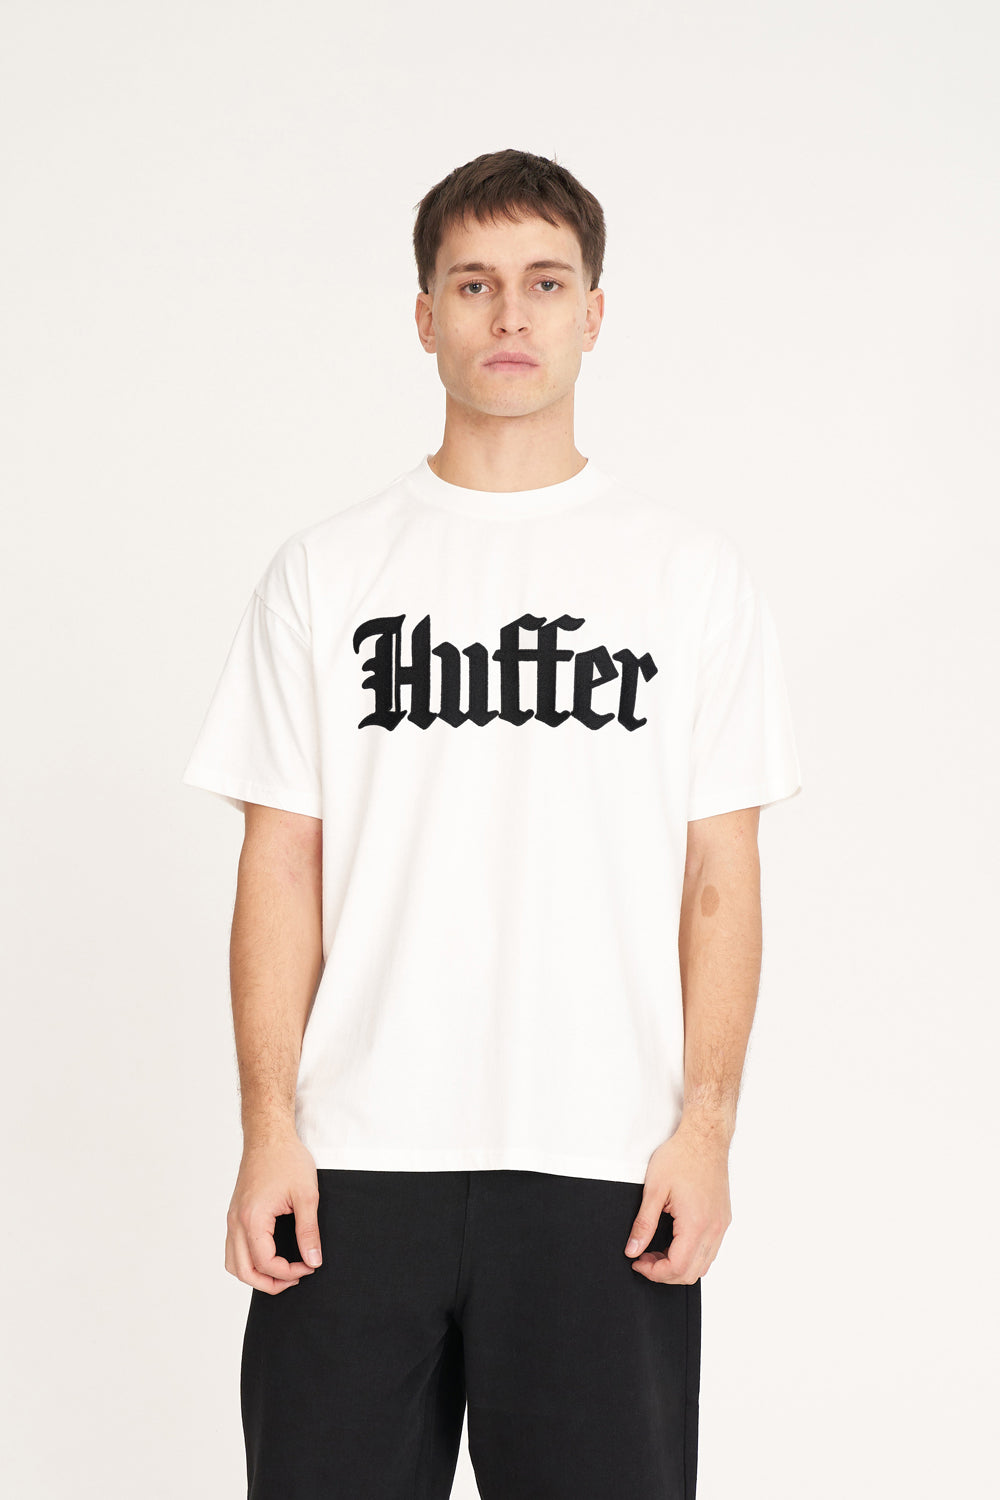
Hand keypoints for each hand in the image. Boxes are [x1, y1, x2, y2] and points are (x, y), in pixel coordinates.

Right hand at [225, 1132, 322, 1294]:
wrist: (268, 1136)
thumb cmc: (287, 1159)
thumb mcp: (306, 1195)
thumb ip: (308, 1231)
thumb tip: (313, 1260)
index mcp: (252, 1218)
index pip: (265, 1263)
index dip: (288, 1272)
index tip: (309, 1266)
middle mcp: (236, 1221)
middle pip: (244, 1271)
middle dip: (270, 1283)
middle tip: (296, 1278)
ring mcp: (232, 1218)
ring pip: (233, 1263)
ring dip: (255, 1275)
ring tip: (281, 1273)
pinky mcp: (234, 1213)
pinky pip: (233, 1248)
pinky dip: (246, 1261)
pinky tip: (267, 1256)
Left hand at [624, 1124, 732, 1283]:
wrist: (705, 1137)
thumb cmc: (682, 1156)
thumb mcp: (654, 1189)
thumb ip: (643, 1224)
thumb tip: (633, 1250)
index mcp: (696, 1224)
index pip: (677, 1268)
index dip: (654, 1272)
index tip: (638, 1262)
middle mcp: (714, 1229)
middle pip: (691, 1273)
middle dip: (664, 1273)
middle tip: (644, 1257)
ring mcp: (721, 1225)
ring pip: (703, 1265)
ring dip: (679, 1265)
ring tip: (658, 1249)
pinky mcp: (723, 1219)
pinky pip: (710, 1250)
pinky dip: (692, 1255)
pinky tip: (676, 1241)